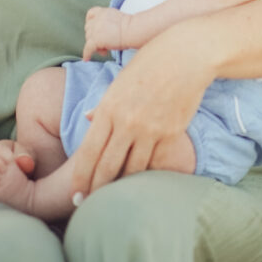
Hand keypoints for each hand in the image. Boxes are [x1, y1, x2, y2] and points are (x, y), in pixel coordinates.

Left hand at [70, 26, 210, 198]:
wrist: (186, 55)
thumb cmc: (150, 62)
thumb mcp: (120, 79)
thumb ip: (104, 103)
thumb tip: (87, 118)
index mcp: (109, 107)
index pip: (88, 152)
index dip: (80, 177)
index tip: (75, 193)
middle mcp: (126, 121)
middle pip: (106, 167)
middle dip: (94, 190)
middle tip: (86, 206)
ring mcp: (150, 129)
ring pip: (131, 170)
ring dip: (120, 187)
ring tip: (112, 198)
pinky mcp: (170, 134)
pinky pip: (155, 163)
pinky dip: (146, 175)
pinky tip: (140, 185)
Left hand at [83, 5, 128, 59]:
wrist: (133, 30)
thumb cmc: (130, 27)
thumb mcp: (117, 19)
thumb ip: (108, 22)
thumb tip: (106, 34)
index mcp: (103, 12)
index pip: (91, 14)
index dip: (90, 22)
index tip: (93, 28)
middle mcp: (97, 19)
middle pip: (88, 29)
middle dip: (94, 36)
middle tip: (105, 43)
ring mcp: (95, 29)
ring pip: (88, 39)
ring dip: (95, 45)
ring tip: (105, 50)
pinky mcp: (96, 39)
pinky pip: (88, 48)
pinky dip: (87, 54)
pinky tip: (87, 58)